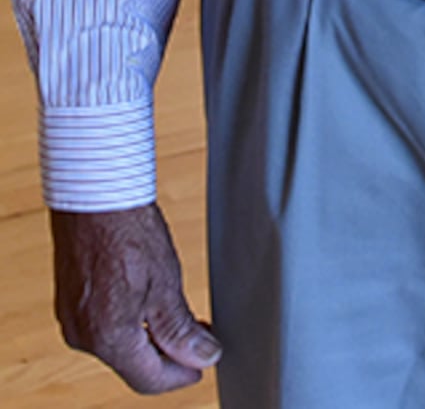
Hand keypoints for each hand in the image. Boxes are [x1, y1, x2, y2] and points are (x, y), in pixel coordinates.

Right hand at [51, 203, 221, 392]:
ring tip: (181, 318)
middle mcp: (84, 336)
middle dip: (169, 355)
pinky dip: (130, 324)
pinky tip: (150, 305)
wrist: (94, 194)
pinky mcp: (70, 303)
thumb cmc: (128, 230)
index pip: (149, 379)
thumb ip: (180, 329)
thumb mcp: (165, 283)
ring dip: (151, 339)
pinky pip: (104, 327)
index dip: (181, 375)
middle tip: (201, 337)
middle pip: (133, 364)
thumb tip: (203, 357)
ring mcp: (73, 320)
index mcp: (108, 337)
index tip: (205, 363)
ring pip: (119, 346)